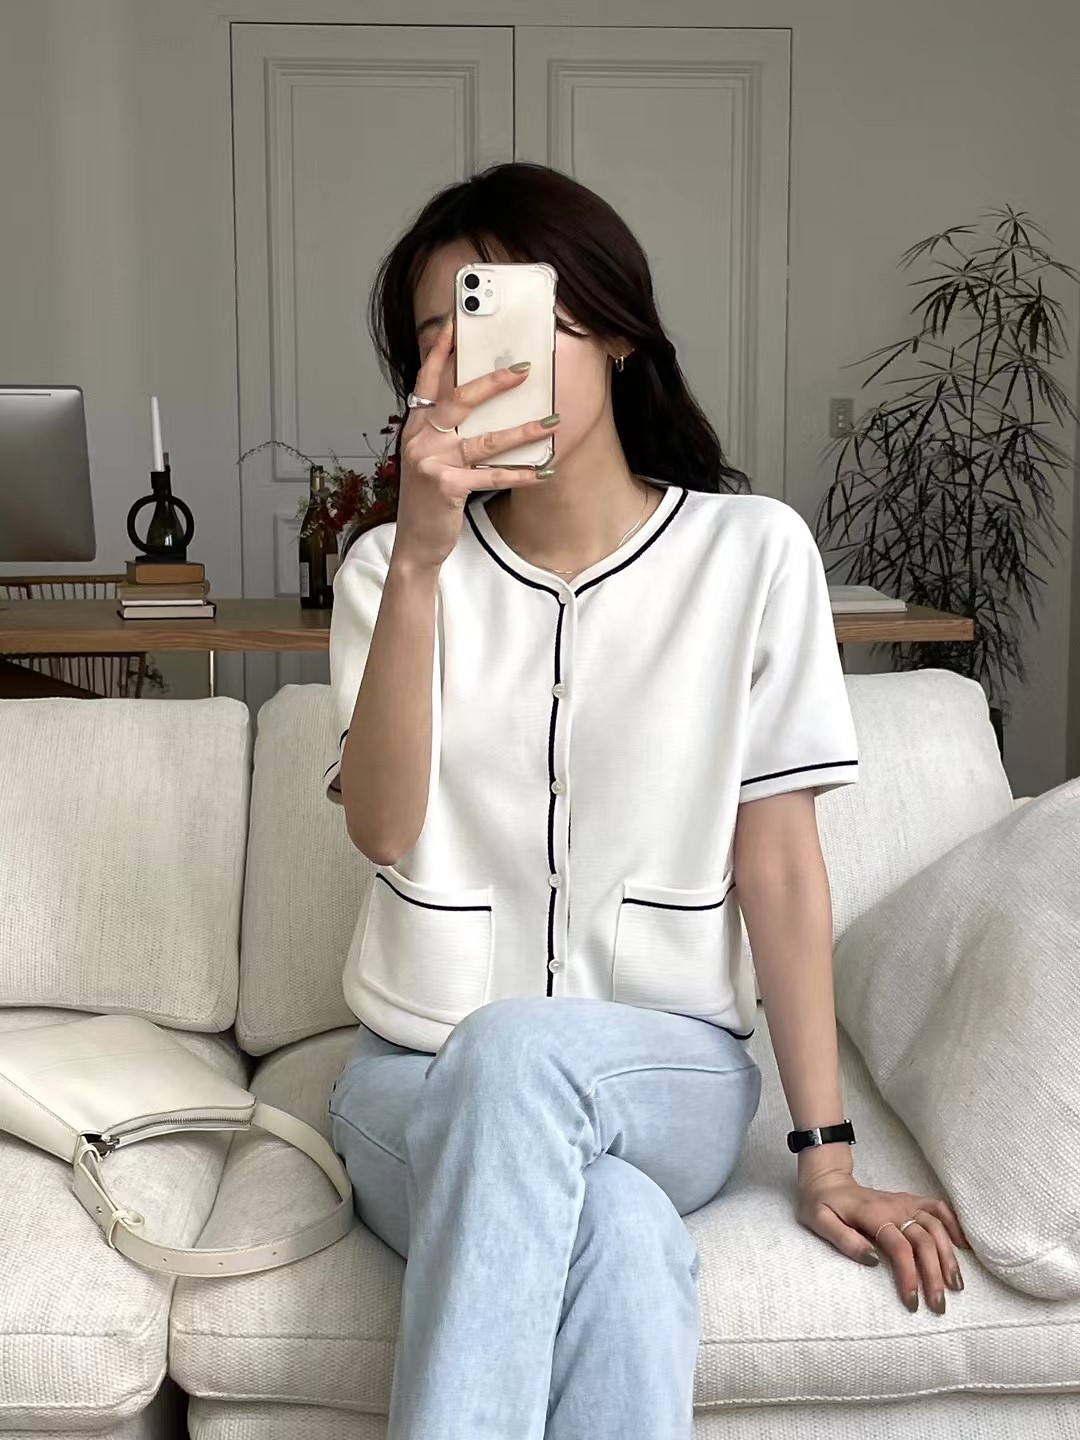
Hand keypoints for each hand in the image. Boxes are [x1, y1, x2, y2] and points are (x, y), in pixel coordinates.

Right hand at [394, 318, 559, 572]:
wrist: (416, 543)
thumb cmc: (430, 500)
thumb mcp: (431, 459)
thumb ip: (446, 432)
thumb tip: (479, 405)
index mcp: (416, 428)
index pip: (427, 382)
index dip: (439, 353)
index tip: (454, 326)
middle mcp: (420, 440)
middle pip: (459, 400)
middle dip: (493, 382)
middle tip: (524, 369)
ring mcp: (431, 462)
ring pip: (483, 440)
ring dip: (521, 430)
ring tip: (551, 422)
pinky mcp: (446, 487)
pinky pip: (491, 476)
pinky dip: (520, 474)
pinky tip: (543, 471)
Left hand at [796, 1165, 969, 1313]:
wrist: (827, 1179)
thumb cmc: (821, 1204)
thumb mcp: (820, 1222)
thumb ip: (844, 1240)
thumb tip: (873, 1261)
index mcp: (872, 1214)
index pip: (898, 1247)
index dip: (909, 1275)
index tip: (912, 1302)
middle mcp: (894, 1206)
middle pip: (924, 1240)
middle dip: (935, 1274)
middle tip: (939, 1305)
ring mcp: (904, 1202)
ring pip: (936, 1226)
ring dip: (949, 1256)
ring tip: (956, 1286)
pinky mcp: (909, 1200)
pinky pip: (938, 1207)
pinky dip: (954, 1223)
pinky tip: (964, 1245)